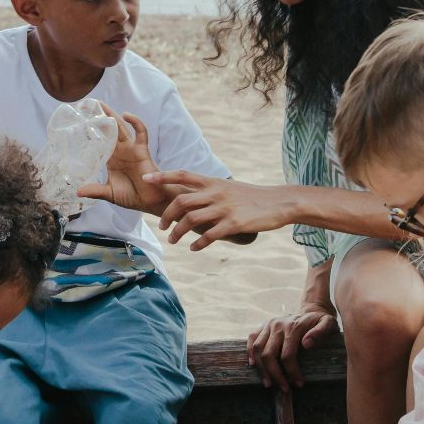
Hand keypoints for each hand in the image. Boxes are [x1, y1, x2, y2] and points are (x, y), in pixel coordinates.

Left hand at [75, 105, 167, 213]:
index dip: (90, 131)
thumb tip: (77, 192)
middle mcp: (120, 151)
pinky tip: (126, 114)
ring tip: (101, 105)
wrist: (149, 202)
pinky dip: (135, 121)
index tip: (78, 122)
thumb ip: (95, 191)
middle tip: (87, 106)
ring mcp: (131, 149)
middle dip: (99, 117)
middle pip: (109, 129)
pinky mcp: (142, 150)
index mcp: (111, 159)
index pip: (99, 141)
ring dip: (112, 115)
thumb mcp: (109, 193)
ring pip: (121, 127)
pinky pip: (141, 132)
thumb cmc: (132, 196)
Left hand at [151, 172, 292, 249]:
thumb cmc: (251, 196)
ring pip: (191, 220)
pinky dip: (198, 244)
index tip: (146, 179)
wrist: (278, 202)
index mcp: (213, 182)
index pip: (182, 174)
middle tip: (163, 228)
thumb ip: (209, 191)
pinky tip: (193, 248)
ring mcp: (224, 208)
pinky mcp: (234, 223)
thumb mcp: (228, 188)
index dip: (163, 176)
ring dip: (178, 233)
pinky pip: (209, 235)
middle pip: (181, 201)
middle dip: (167, 216)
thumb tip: (190, 198)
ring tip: (174, 241)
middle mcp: (216, 193)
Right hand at [245, 304, 337, 390]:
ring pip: (257, 349)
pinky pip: (251, 338)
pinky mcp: (264, 325)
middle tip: (284, 389)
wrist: (312, 309)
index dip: (292, 372)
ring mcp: (269, 325)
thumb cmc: (321, 321)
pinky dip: (249, 352)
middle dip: (275, 375)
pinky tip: (253, 365)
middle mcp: (277, 325)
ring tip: (268, 383)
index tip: (299, 384)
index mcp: (293, 327)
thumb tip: (306, 344)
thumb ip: (321, 332)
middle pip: (269, 354)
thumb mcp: (329, 323)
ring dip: (261, 368)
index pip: (287, 355)